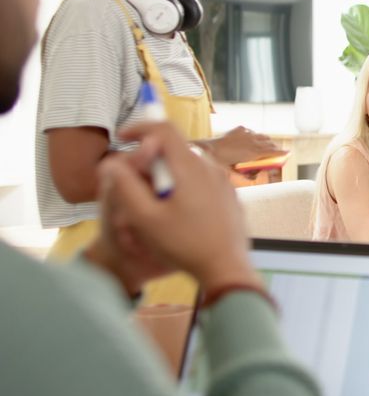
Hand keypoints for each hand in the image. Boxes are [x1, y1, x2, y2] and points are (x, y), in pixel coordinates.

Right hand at [96, 122, 261, 292]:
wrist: (227, 268)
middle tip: (134, 178)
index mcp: (190, 167)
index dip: (139, 127)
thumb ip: (125, 186)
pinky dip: (185, 184)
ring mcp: (224, 182)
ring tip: (155, 200)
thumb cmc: (183, 245)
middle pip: (176, 148)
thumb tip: (110, 162)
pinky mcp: (230, 196)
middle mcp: (211, 167)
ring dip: (168, 172)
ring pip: (190, 164)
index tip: (122, 138)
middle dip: (152, 157)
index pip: (164, 129)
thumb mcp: (144, 218)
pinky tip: (178, 211)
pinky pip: (203, 179)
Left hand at [201, 126, 284, 165]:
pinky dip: (253, 135)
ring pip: (261, 135)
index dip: (281, 152)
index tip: (288, 153)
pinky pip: (251, 131)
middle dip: (274, 146)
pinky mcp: (240, 129)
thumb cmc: (222, 163)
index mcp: (254, 152)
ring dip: (265, 140)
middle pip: (269, 142)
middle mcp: (253, 141)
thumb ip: (248, 173)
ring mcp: (247, 134)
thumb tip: (254, 176)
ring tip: (266, 143)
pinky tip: (250, 139)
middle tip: (277, 150)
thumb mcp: (238, 171)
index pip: (272, 151)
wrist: (209, 150)